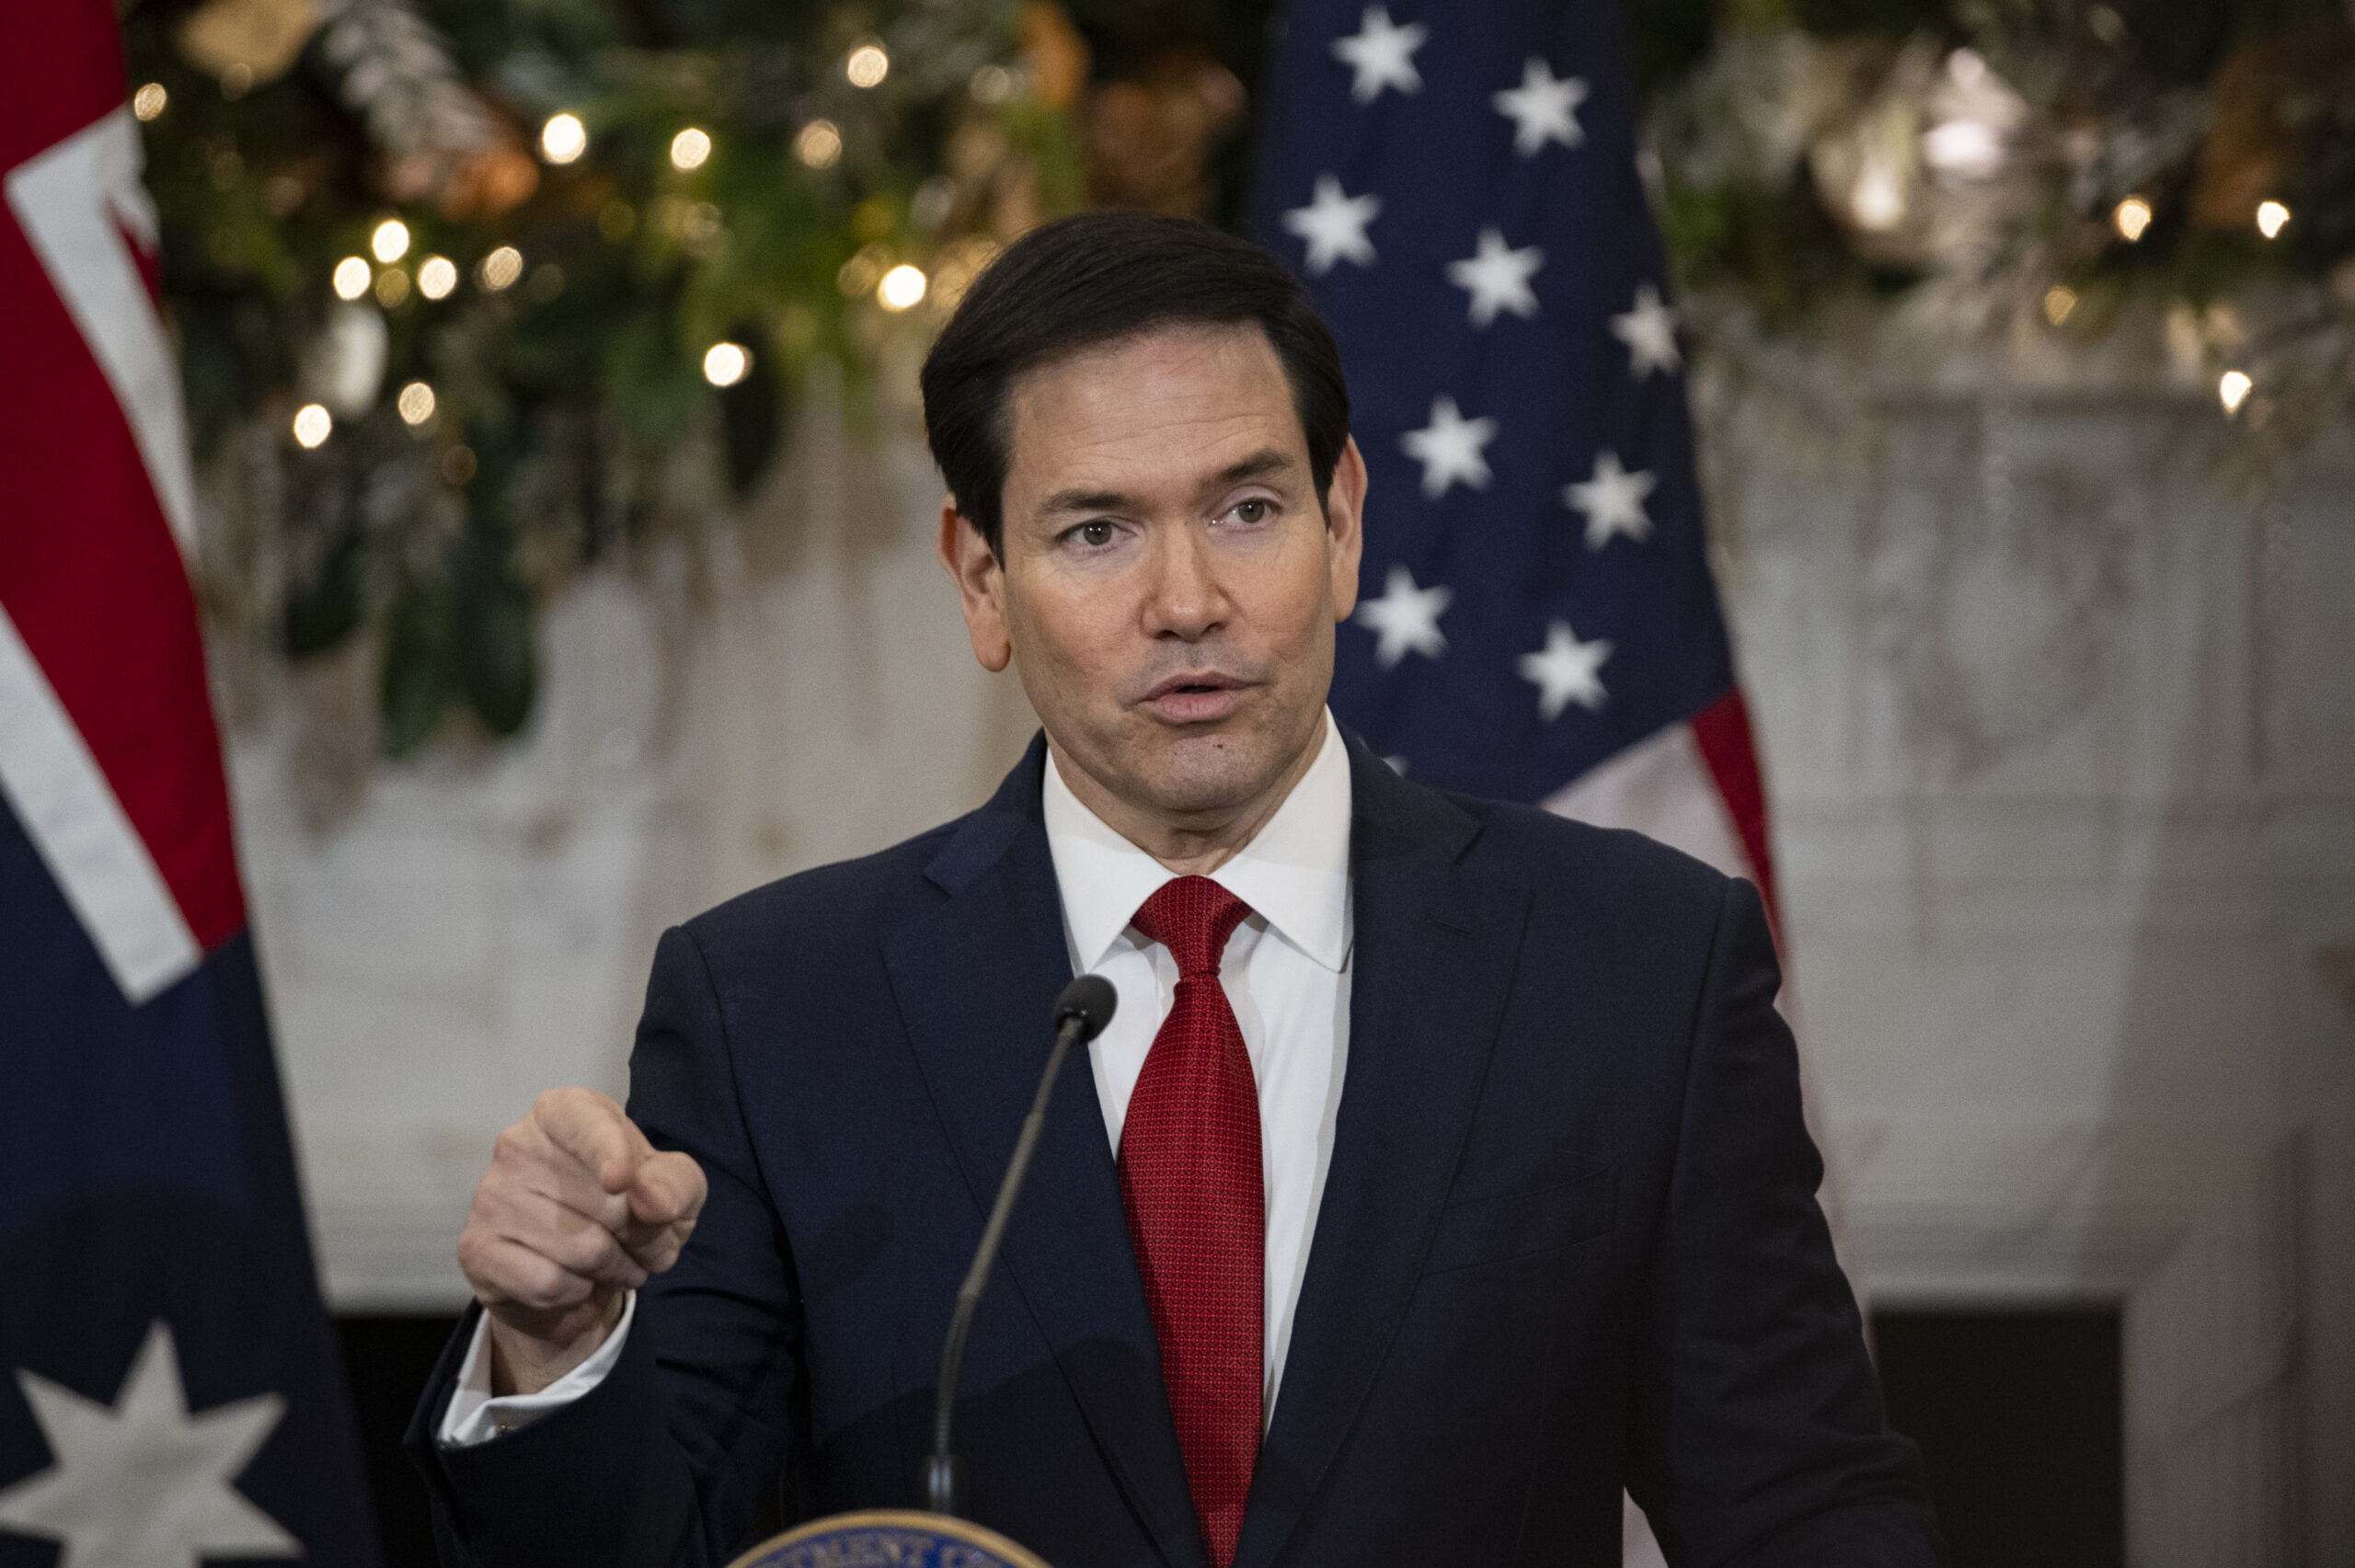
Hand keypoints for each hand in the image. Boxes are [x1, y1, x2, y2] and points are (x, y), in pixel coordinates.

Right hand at [456, 1087, 707, 1395]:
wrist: (583, 1270)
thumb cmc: (631, 1208)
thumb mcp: (674, 1187)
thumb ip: (673, 1185)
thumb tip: (652, 1203)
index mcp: (566, 1111)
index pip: (588, 1127)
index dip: (609, 1154)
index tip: (620, 1182)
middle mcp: (518, 1144)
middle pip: (605, 1203)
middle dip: (642, 1236)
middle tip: (641, 1242)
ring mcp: (490, 1195)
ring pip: (581, 1249)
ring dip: (615, 1269)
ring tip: (613, 1262)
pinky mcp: (475, 1247)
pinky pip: (547, 1283)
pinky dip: (577, 1292)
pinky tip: (575, 1281)